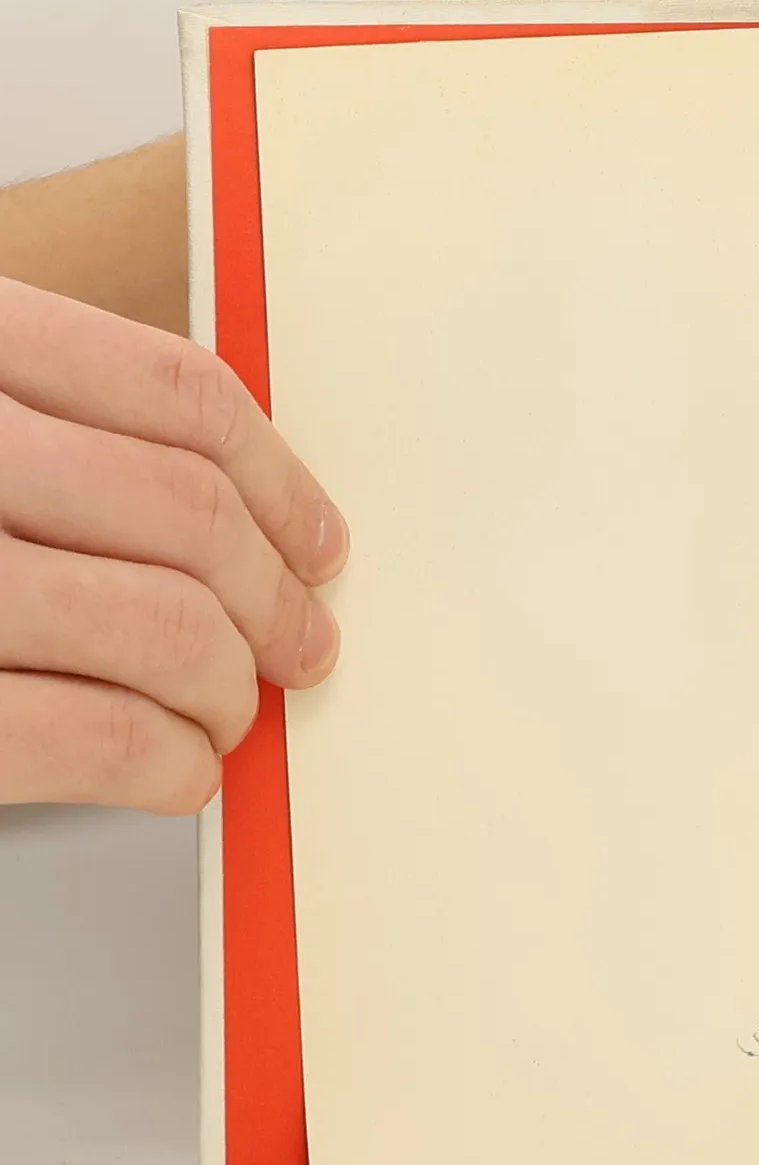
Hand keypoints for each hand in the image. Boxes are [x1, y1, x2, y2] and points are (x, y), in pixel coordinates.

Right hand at [0, 278, 346, 811]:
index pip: (175, 396)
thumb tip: (222, 510)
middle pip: (189, 514)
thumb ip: (39, 428)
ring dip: (229, 687)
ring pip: (163, 623)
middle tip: (298, 640)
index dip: (278, 480)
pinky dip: (167, 761)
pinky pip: (89, 731)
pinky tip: (175, 768)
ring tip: (228, 711)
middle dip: (275, 598)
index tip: (314, 540)